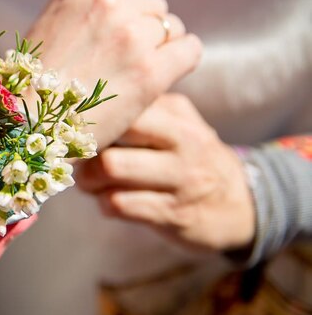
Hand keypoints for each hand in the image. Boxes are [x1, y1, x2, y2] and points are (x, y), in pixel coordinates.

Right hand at [28, 0, 201, 147]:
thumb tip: (119, 14)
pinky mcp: (149, 70)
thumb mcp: (49, 27)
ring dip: (161, 48)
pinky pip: (189, 50)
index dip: (131, 12)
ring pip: (172, 27)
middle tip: (128, 61)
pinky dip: (182, 61)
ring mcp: (130, 36)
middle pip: (154, 6)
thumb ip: (83, 13)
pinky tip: (165, 77)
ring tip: (139, 73)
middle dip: (146, 30)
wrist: (26, 123)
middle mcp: (107, 3)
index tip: (121, 36)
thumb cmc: (33, 84)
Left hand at [76, 94, 254, 251]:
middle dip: (85, 147)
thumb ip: (142, 110)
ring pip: (111, 168)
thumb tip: (84, 103)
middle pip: (115, 132)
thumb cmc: (189, 157)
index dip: (93, 115)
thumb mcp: (178, 123)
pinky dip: (103, 203)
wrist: (238, 206)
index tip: (78, 128)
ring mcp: (181, 179)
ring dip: (88, 178)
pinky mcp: (174, 214)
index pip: (125, 100)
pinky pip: (120, 204)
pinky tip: (107, 201)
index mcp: (177, 114)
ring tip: (88, 182)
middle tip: (77, 158)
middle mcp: (184, 142)